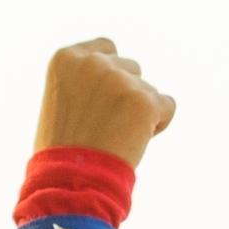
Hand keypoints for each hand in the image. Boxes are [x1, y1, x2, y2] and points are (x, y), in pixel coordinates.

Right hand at [37, 38, 174, 165]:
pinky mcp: (144, 101)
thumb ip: (84, 81)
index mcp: (66, 59)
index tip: (105, 98)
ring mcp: (120, 80)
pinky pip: (167, 106)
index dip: (112, 73)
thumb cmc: (63, 150)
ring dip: (140, 111)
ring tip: (116, 138)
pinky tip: (134, 141)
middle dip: (126, 94)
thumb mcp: (61, 102)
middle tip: (107, 126)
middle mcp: (93, 63)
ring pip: (148, 89)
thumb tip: (115, 78)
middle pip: (131, 68)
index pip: (107, 48)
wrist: (71, 180)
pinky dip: (158, 124)